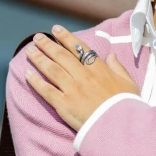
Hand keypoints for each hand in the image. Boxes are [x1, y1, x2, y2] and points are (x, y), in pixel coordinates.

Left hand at [23, 26, 140, 131]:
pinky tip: (27, 73)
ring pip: (52, 70)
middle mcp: (83, 76)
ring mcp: (72, 89)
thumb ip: (118, 67)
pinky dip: (36, 81)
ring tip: (29, 51)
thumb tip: (111, 55)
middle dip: (48, 45)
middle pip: (62, 56)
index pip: (79, 49)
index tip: (56, 29)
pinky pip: (46, 90)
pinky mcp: (64, 104)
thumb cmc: (126, 105)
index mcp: (99, 70)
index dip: (66, 38)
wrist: (119, 125)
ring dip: (39, 59)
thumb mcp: (128, 83)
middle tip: (37, 37)